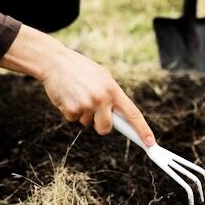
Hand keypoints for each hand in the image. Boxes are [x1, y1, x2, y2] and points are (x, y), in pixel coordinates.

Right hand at [0, 25, 155, 145]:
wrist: (55, 62)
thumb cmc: (80, 69)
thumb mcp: (102, 77)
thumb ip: (111, 96)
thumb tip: (119, 117)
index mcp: (113, 90)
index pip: (132, 114)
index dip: (142, 129)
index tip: (150, 142)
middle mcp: (101, 98)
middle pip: (106, 128)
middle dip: (101, 124)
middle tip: (93, 109)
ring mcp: (86, 105)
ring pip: (87, 123)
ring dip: (83, 113)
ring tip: (77, 94)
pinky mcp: (70, 110)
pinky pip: (73, 120)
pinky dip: (70, 111)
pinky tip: (68, 96)